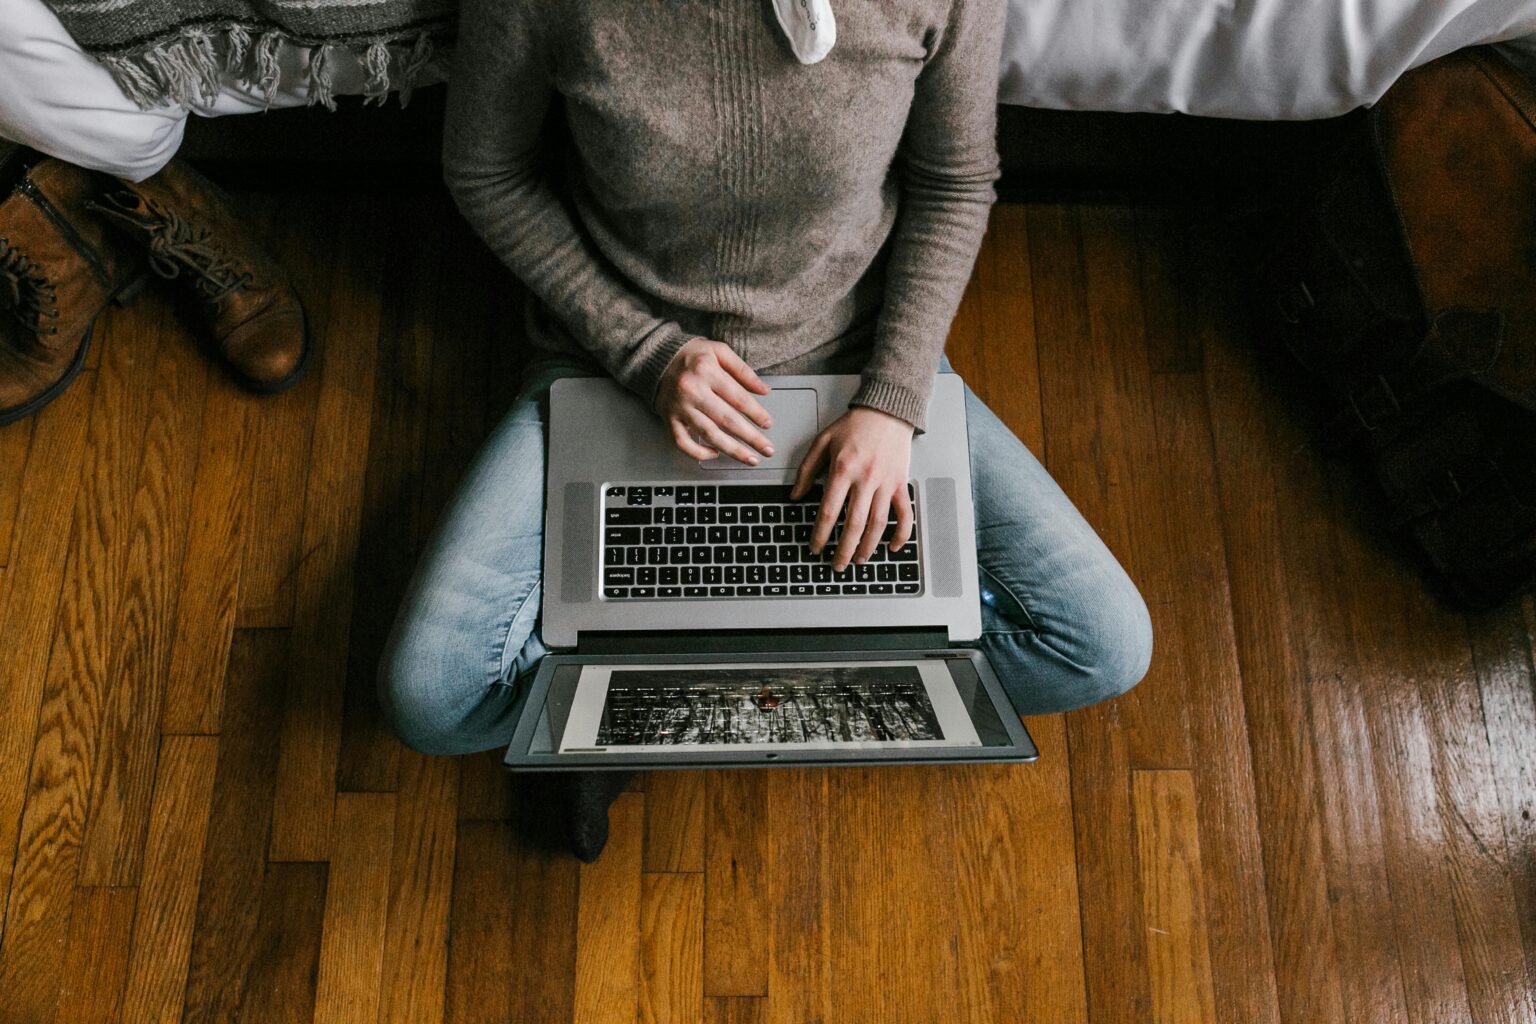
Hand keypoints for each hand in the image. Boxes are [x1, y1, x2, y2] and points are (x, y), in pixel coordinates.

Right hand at [655, 339, 773, 464]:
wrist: (658, 358)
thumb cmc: (692, 356)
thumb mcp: (720, 351)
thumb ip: (743, 370)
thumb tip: (764, 390)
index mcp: (707, 371)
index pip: (738, 397)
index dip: (756, 413)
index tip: (768, 424)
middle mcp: (692, 391)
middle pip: (727, 420)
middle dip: (751, 438)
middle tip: (767, 449)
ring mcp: (680, 408)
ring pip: (709, 434)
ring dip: (732, 450)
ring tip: (750, 458)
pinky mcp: (669, 420)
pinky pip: (682, 443)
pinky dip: (699, 453)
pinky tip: (715, 454)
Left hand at [791, 407, 915, 570]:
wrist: (886, 411)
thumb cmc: (854, 425)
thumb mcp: (822, 442)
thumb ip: (807, 470)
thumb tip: (796, 496)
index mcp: (843, 470)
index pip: (829, 511)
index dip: (820, 534)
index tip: (815, 547)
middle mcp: (866, 479)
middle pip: (854, 525)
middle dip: (843, 549)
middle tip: (836, 565)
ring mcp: (886, 483)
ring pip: (878, 524)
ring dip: (868, 547)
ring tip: (859, 560)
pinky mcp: (901, 484)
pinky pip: (905, 514)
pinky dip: (901, 534)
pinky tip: (893, 547)